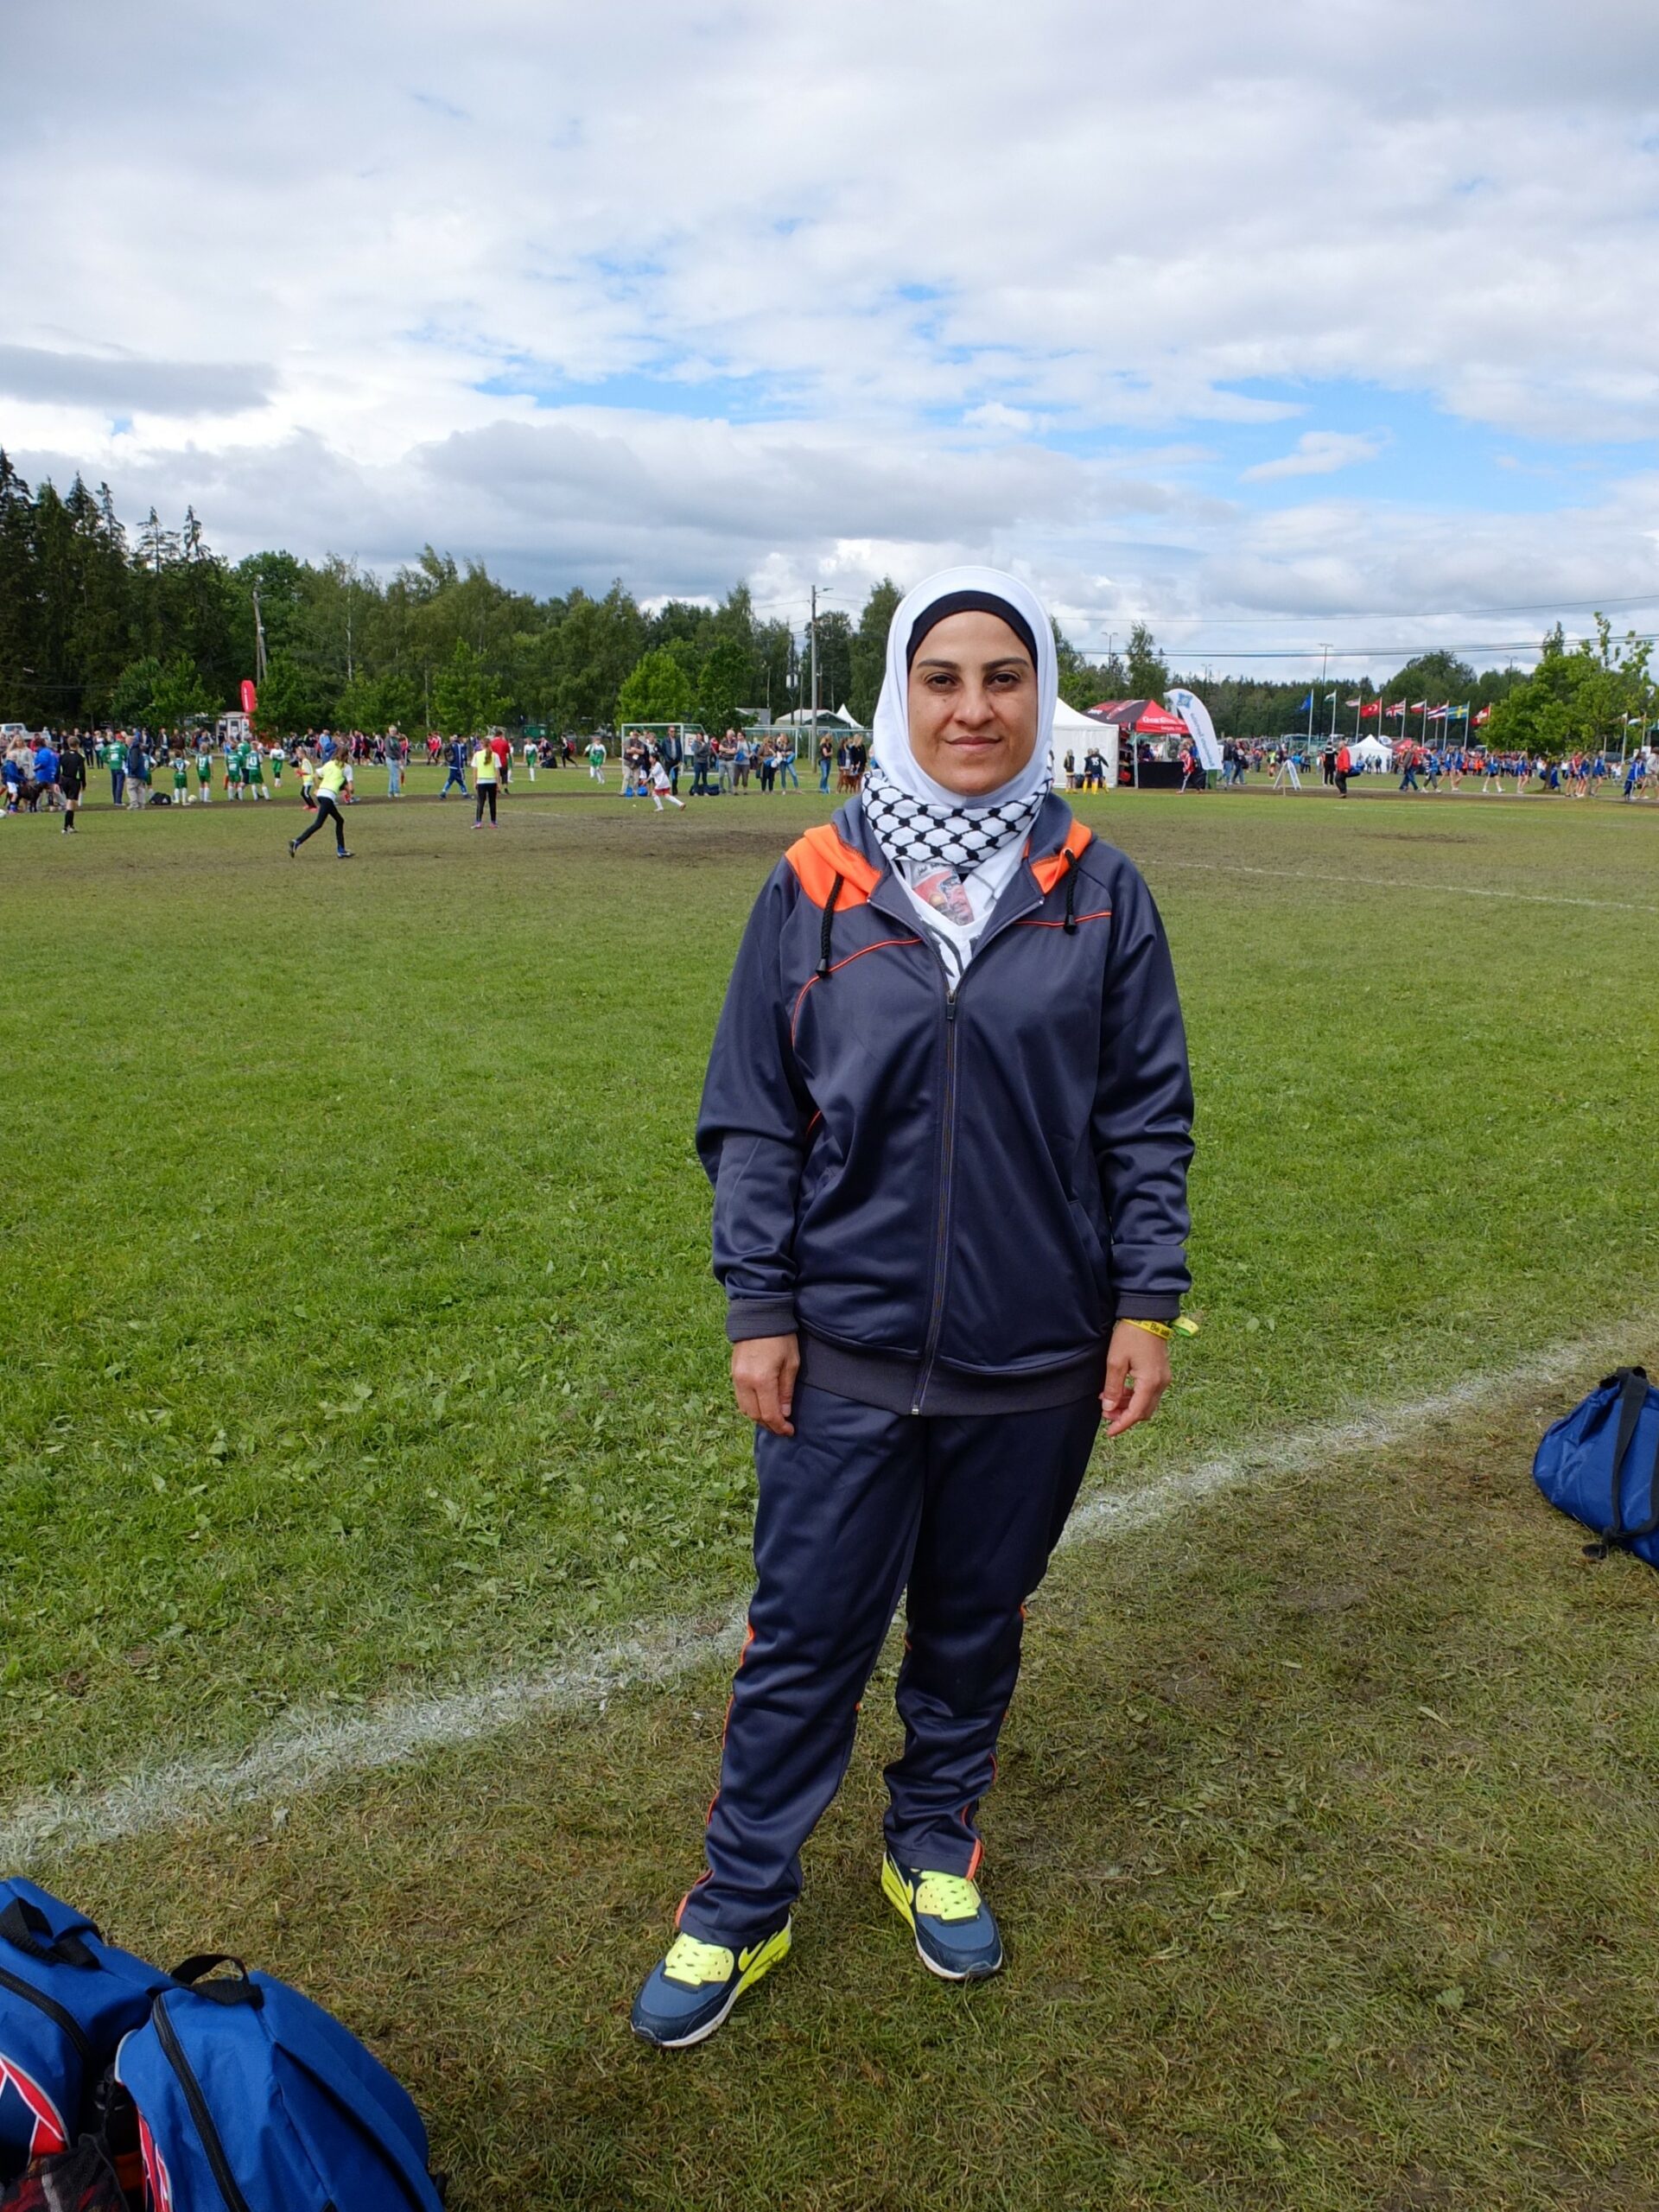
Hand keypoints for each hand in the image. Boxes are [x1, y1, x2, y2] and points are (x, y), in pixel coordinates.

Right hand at [731, 1333, 799, 1436]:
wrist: (759, 1316)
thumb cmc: (780, 1337)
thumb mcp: (791, 1363)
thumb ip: (786, 1390)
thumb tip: (784, 1413)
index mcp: (762, 1380)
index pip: (769, 1414)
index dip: (780, 1426)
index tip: (790, 1431)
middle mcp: (745, 1382)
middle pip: (755, 1415)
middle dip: (769, 1424)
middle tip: (783, 1427)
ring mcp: (736, 1378)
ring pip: (745, 1409)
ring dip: (759, 1417)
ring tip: (773, 1417)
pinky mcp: (733, 1373)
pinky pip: (740, 1398)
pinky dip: (750, 1406)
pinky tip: (762, 1404)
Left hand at [1101, 1320, 1171, 1438]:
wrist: (1147, 1315)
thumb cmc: (1130, 1335)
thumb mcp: (1115, 1361)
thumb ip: (1113, 1387)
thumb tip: (1109, 1408)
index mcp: (1150, 1382)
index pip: (1136, 1413)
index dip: (1122, 1424)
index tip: (1109, 1432)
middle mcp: (1161, 1383)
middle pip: (1144, 1411)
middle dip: (1125, 1416)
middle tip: (1105, 1413)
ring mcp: (1163, 1378)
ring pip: (1146, 1403)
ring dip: (1129, 1406)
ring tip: (1109, 1400)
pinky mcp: (1161, 1372)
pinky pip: (1149, 1392)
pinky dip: (1135, 1396)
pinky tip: (1120, 1390)